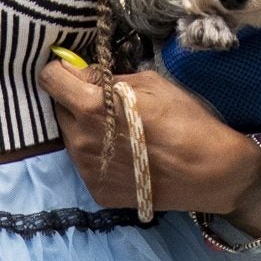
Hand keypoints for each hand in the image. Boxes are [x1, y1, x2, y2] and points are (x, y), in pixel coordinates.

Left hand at [40, 59, 260, 216]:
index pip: (49, 79)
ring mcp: (86, 169)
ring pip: (70, 136)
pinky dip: (97, 154)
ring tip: (117, 130)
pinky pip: (84, 163)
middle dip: (74, 99)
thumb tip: (84, 74)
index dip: (60, 70)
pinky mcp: (96, 190)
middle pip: (58, 109)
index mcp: (90, 108)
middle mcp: (79, 140)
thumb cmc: (185, 120)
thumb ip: (109, 78)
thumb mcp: (150, 83)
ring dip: (83, 127)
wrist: (210, 173)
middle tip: (103, 101)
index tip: (73, 70)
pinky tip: (124, 155)